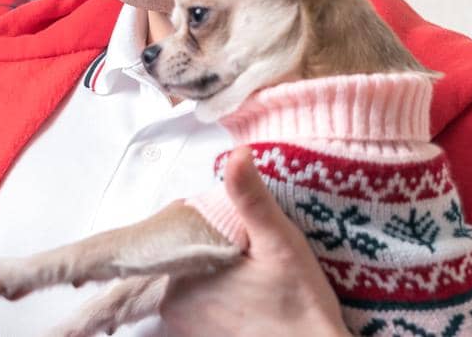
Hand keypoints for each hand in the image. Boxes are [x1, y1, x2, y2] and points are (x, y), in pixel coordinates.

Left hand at [159, 148, 346, 336]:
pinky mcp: (197, 336)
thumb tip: (237, 153)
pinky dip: (216, 290)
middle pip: (187, 247)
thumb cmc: (299, 304)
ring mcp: (182, 323)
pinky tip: (246, 291)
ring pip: (193, 271)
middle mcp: (171, 302)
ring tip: (252, 270)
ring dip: (215, 264)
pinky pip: (199, 298)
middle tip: (252, 249)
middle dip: (214, 239)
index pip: (181, 223)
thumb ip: (250, 198)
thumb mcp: (279, 243)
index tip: (241, 222)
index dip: (211, 214)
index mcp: (180, 275)